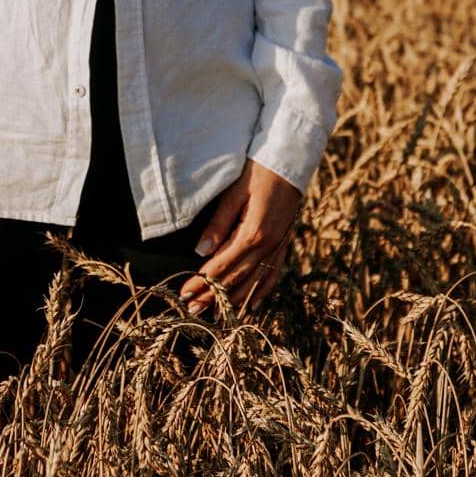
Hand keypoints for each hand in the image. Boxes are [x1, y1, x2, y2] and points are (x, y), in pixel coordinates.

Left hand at [178, 158, 301, 316]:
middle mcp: (269, 246)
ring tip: (216, 315)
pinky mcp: (285, 244)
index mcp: (253, 233)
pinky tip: (252, 305)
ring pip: (255, 282)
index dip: (203, 283)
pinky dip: (261, 292)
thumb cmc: (258, 172)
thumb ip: (218, 224)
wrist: (291, 161)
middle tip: (192, 310)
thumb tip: (200, 252)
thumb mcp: (233, 193)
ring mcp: (280, 247)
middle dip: (213, 297)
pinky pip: (273, 275)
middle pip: (237, 279)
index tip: (185, 294)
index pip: (222, 266)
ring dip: (234, 300)